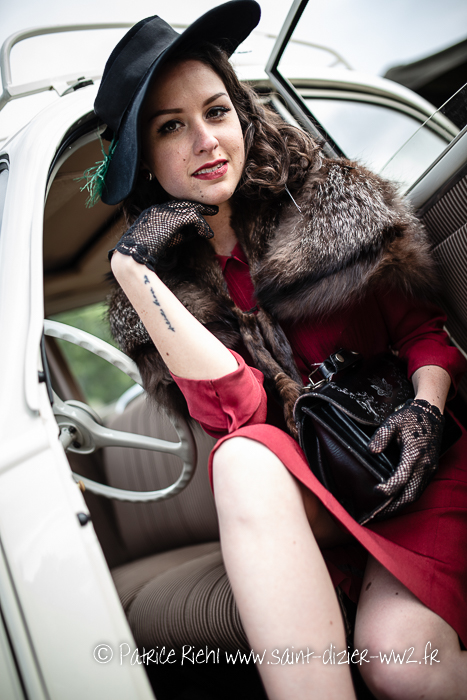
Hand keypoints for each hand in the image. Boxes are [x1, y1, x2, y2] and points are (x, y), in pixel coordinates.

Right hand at [109, 200, 217, 270]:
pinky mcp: (171, 219)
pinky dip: (202, 225)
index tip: (198, 213)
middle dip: (198, 206)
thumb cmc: (145, 255)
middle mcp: (157, 209)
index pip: (174, 206)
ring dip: (203, 214)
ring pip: (189, 208)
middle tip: (212, 209)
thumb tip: (193, 233)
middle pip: (182, 203)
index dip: (188, 209)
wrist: (133, 258)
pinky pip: (193, 217)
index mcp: (152, 213)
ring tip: (214, 215)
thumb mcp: (161, 242)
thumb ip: (176, 235)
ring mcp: (164, 212)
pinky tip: (208, 234)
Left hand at [368, 398, 444, 514]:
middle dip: (394, 507)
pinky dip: (408, 498)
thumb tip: (371, 451)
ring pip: (416, 494)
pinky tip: (397, 501)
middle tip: (377, 515)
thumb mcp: (392, 423)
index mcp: (414, 454)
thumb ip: (381, 436)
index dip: (388, 488)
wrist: (430, 414)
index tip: (375, 491)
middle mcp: (424, 465)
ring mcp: (429, 469)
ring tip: (385, 513)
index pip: (401, 479)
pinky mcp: (430, 469)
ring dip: (401, 505)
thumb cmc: (410, 418)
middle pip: (410, 494)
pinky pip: (419, 489)